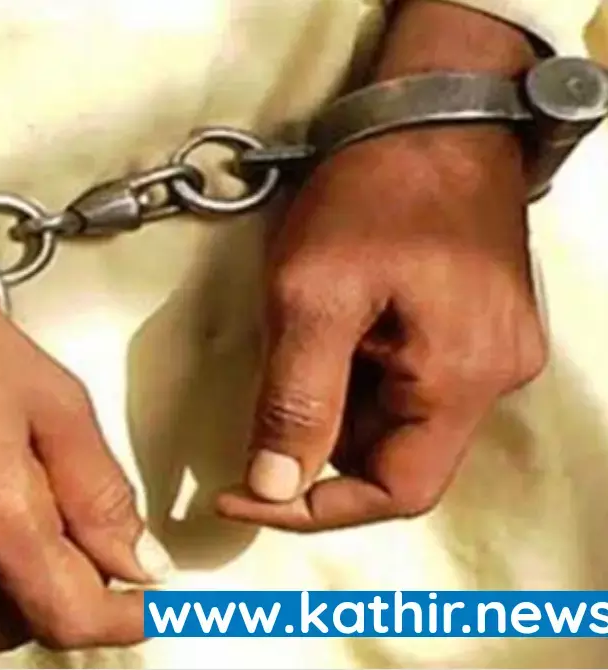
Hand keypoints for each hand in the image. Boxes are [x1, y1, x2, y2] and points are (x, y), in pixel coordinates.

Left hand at [216, 127, 547, 531]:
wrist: (431, 110)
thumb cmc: (375, 190)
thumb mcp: (313, 295)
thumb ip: (296, 398)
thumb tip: (273, 485)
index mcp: (462, 376)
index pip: (395, 492)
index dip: (313, 508)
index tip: (243, 495)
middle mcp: (494, 374)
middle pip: (398, 458)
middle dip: (320, 446)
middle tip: (262, 406)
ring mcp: (493, 348)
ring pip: (400, 420)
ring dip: (337, 406)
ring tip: (298, 342)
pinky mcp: (478, 323)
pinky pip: (412, 381)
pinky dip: (359, 376)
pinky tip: (331, 330)